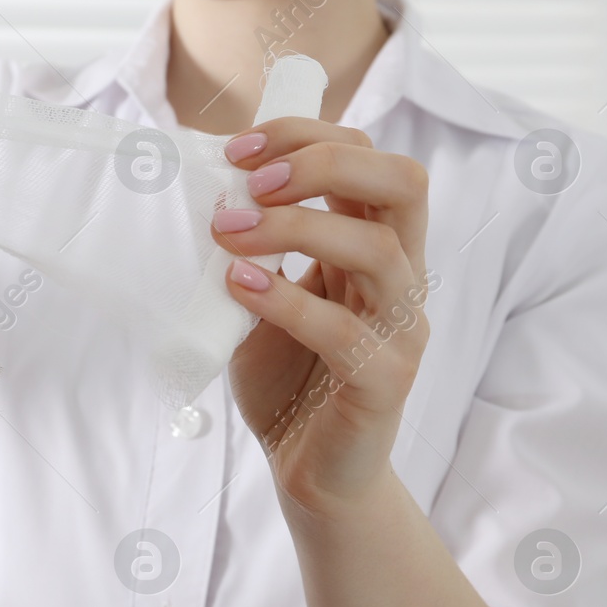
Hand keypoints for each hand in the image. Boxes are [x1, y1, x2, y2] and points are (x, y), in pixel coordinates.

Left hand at [214, 120, 431, 512]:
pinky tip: (239, 288)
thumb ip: (250, 250)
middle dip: (324, 163)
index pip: (367, 157)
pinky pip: (346, 330)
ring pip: (379, 250)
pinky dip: (288, 300)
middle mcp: (401, 276)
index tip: (236, 150)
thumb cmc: (289, 376)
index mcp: (374, 242)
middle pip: (402, 182)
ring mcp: (401, 327)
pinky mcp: (384, 379)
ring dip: (296, 227)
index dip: (305, 137)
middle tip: (251, 181)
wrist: (312, 469)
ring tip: (229, 233)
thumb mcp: (261, 296)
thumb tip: (204, 195)